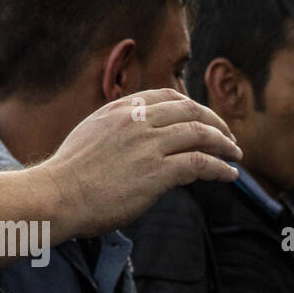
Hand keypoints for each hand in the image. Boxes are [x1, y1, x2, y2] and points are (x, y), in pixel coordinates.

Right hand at [37, 89, 242, 239]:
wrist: (57, 196)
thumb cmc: (69, 176)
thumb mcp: (91, 135)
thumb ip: (118, 131)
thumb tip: (139, 141)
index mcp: (120, 109)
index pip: (167, 96)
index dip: (192, 106)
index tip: (204, 118)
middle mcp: (137, 120)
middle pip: (190, 110)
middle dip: (215, 122)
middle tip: (229, 137)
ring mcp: (148, 145)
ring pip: (200, 134)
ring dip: (224, 144)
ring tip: (236, 155)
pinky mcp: (157, 172)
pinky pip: (201, 163)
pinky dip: (220, 168)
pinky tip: (230, 175)